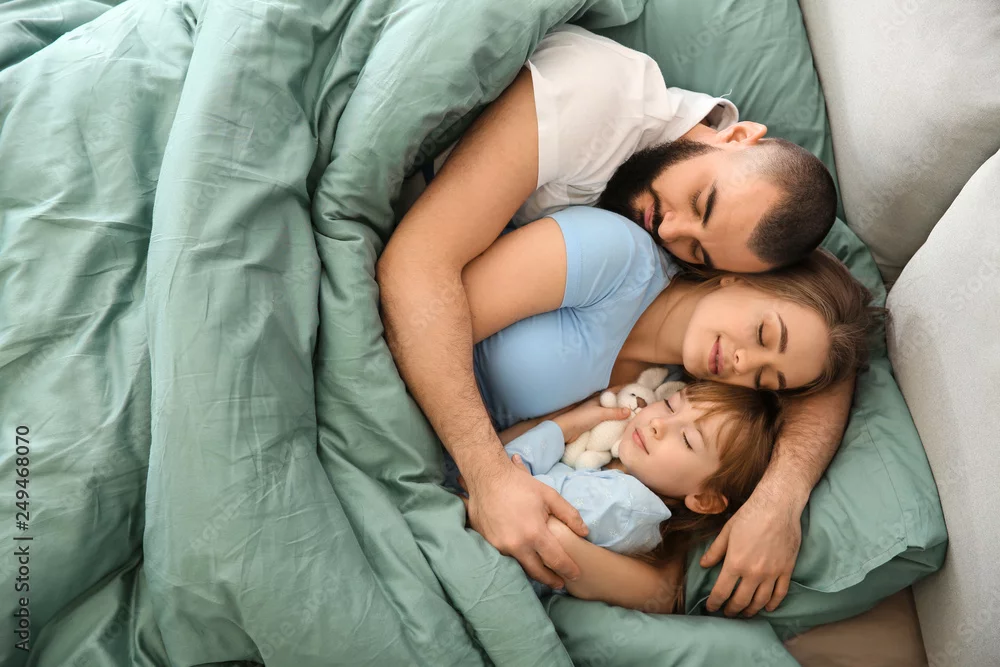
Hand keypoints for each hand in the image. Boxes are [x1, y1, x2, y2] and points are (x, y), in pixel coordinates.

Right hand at [463, 453, 588, 588]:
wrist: (487, 478)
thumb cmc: (520, 485)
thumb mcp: (549, 495)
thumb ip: (569, 515)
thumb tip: (584, 532)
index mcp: (534, 533)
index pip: (556, 560)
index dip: (568, 569)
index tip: (575, 574)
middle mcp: (517, 545)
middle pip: (538, 572)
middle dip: (551, 580)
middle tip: (560, 583)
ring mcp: (500, 546)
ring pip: (521, 566)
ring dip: (534, 571)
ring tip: (545, 574)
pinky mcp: (489, 544)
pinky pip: (507, 557)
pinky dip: (518, 559)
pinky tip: (525, 557)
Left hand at [553, 395, 630, 442]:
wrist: (566, 430)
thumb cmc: (581, 418)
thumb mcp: (599, 414)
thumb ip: (614, 412)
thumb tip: (629, 411)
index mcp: (598, 399)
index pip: (614, 392)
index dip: (624, 390)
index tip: (636, 390)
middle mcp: (597, 405)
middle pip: (613, 403)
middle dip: (624, 403)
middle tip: (638, 407)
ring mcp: (595, 415)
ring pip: (611, 413)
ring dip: (619, 415)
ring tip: (633, 417)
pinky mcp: (594, 424)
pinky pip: (607, 422)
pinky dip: (614, 423)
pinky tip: (621, 427)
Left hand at [700, 487, 801, 616]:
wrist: (777, 507)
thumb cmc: (749, 516)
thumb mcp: (726, 532)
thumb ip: (715, 551)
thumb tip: (704, 565)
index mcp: (735, 563)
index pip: (721, 591)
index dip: (715, 603)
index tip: (711, 607)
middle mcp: (753, 573)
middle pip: (740, 601)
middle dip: (732, 610)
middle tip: (727, 613)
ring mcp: (772, 573)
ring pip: (760, 601)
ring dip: (751, 610)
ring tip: (745, 613)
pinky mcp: (786, 570)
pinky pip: (780, 593)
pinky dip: (773, 604)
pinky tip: (768, 608)